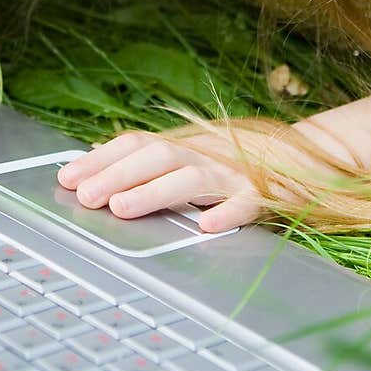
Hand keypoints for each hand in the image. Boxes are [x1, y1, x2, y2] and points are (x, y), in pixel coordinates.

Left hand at [57, 130, 264, 233]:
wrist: (303, 160)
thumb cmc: (234, 166)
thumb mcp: (189, 159)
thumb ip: (149, 163)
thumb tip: (94, 164)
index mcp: (184, 147)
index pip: (136, 144)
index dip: (100, 159)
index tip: (67, 178)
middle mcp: (204, 155)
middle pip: (157, 157)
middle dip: (117, 174)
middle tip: (86, 197)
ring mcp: (233, 174)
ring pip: (191, 178)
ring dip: (154, 192)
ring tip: (122, 208)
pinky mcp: (263, 196)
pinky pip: (246, 203)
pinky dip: (227, 212)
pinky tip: (206, 226)